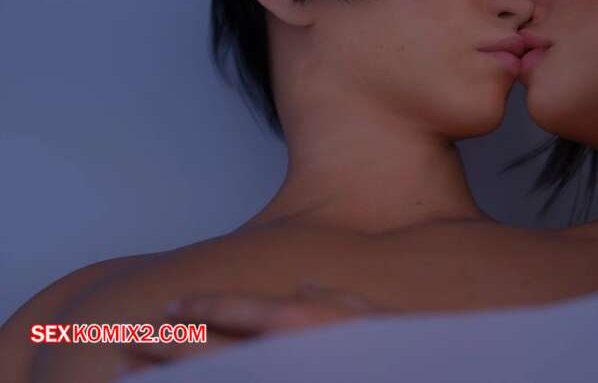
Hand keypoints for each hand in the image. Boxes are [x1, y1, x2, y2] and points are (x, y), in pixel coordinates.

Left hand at [124, 283, 389, 368]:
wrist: (406, 374)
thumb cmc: (386, 348)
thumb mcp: (366, 315)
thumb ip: (329, 300)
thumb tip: (303, 288)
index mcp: (300, 324)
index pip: (239, 309)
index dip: (201, 307)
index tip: (172, 305)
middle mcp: (279, 355)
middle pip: (210, 349)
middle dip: (164, 345)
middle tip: (127, 338)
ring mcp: (278, 376)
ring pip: (211, 378)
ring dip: (168, 378)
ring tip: (131, 374)